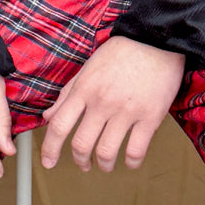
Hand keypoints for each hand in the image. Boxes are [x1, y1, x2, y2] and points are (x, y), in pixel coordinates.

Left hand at [39, 35, 185, 171]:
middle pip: (82, 144)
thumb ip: (67, 94)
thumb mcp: (88, 68)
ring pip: (107, 152)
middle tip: (84, 164)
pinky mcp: (150, 116)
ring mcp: (127, 110)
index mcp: (84, 89)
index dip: (50, 149)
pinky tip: (130, 161)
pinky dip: (131, 162)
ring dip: (104, 164)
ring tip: (106, 164)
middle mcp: (102, 102)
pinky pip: (136, 150)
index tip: (48, 162)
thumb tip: (48, 117)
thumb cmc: (121, 52)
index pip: (59, 125)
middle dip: (80, 160)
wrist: (156, 39)